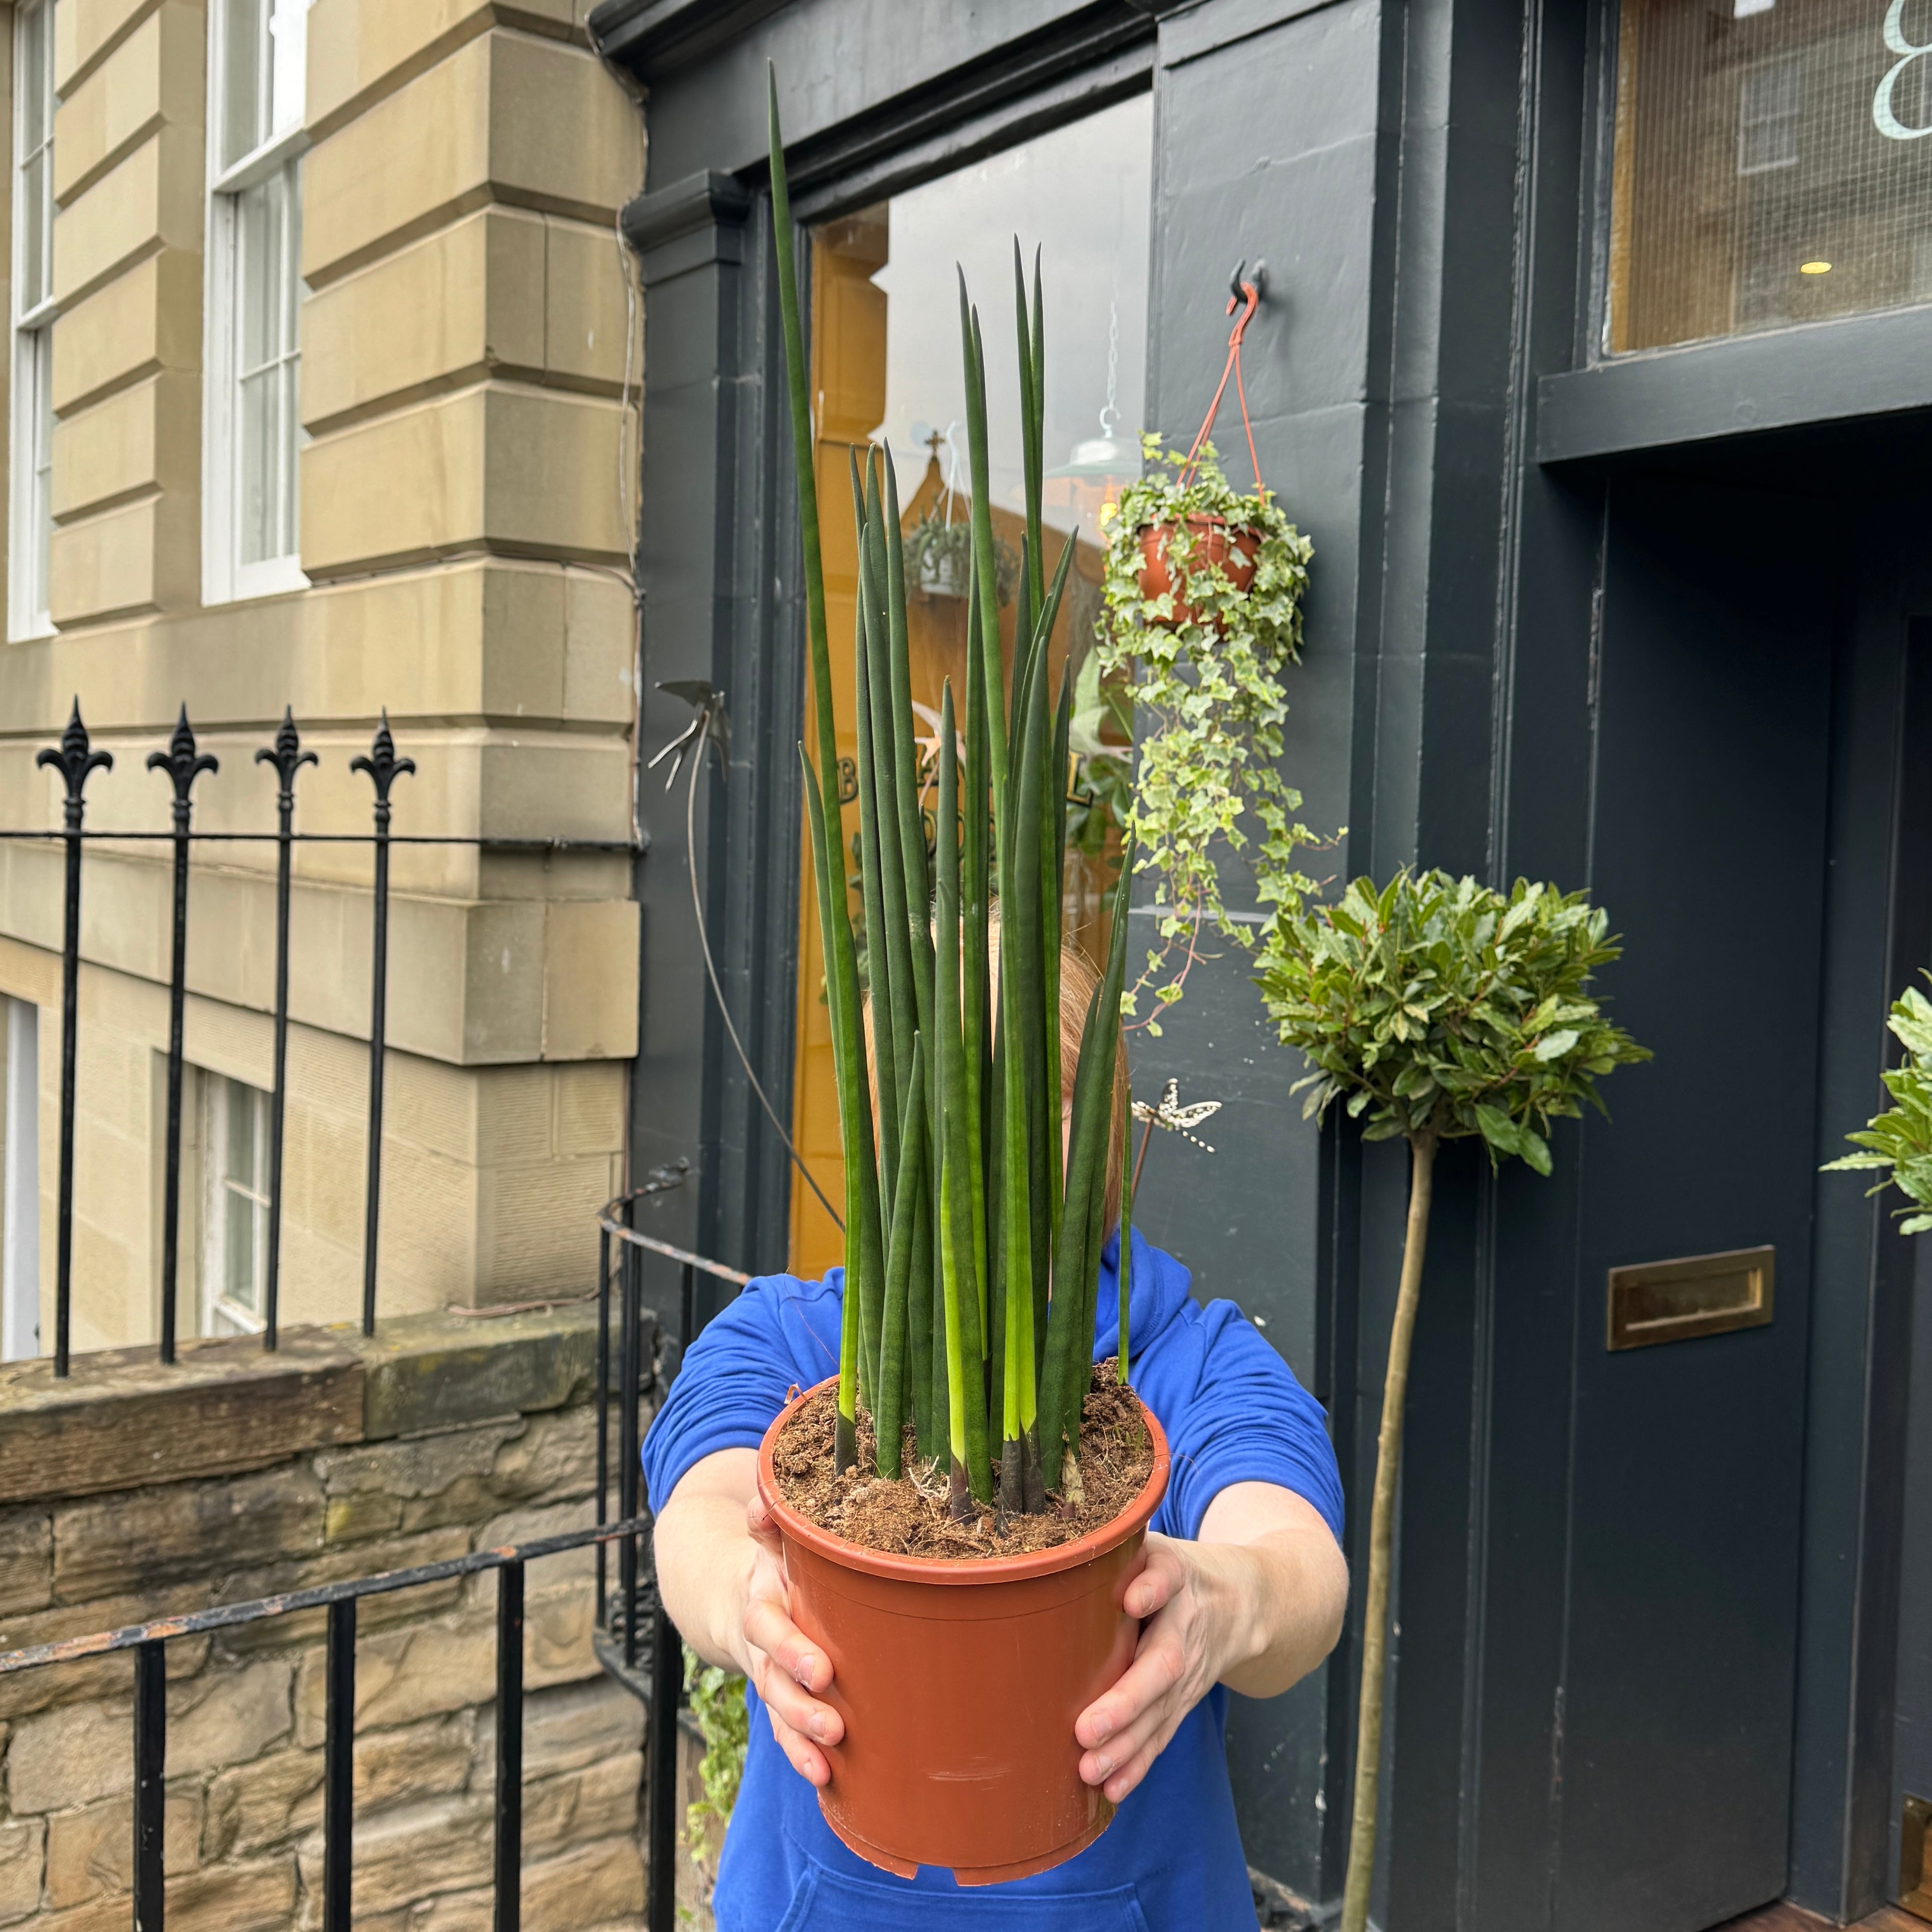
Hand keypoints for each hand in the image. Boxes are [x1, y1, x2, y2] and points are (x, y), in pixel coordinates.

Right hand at [738, 1488, 844, 1786]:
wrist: (735, 1596)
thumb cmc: (775, 1564)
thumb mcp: (770, 1538)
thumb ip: (769, 1520)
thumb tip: (765, 1498)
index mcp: (761, 1600)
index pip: (769, 1627)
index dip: (791, 1650)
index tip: (822, 1671)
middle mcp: (761, 1645)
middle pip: (772, 1680)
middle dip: (799, 1706)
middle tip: (834, 1725)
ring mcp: (768, 1676)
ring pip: (777, 1711)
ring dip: (799, 1739)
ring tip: (827, 1762)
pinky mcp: (780, 1701)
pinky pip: (786, 1732)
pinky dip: (801, 1755)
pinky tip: (826, 1780)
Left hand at [1073, 1532, 1243, 1804]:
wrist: (1243, 1600)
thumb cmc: (1171, 1570)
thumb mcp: (1153, 1546)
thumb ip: (1115, 1548)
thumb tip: (1059, 1555)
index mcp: (1175, 1576)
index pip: (1165, 1577)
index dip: (1150, 1588)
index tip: (1131, 1600)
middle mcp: (1185, 1625)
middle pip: (1162, 1664)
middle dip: (1126, 1700)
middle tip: (1087, 1728)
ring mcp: (1190, 1668)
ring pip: (1162, 1710)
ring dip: (1127, 1745)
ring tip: (1090, 1769)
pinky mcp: (1185, 1699)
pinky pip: (1163, 1733)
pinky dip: (1139, 1764)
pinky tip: (1112, 1787)